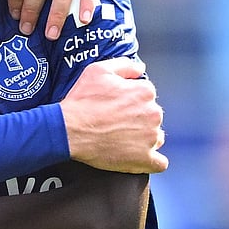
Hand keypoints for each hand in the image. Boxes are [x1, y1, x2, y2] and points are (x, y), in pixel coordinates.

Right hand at [59, 57, 167, 173]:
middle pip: (152, 116)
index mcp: (144, 92)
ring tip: (121, 139)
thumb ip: (125, 65)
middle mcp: (153, 113)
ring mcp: (151, 138)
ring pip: (156, 137)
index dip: (130, 99)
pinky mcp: (145, 159)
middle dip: (138, 119)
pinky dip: (150, 161)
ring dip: (143, 138)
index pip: (146, 94)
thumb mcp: (98, 70)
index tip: (117, 106)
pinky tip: (137, 157)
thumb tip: (140, 69)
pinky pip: (159, 163)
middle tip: (116, 122)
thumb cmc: (82, 101)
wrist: (69, 130)